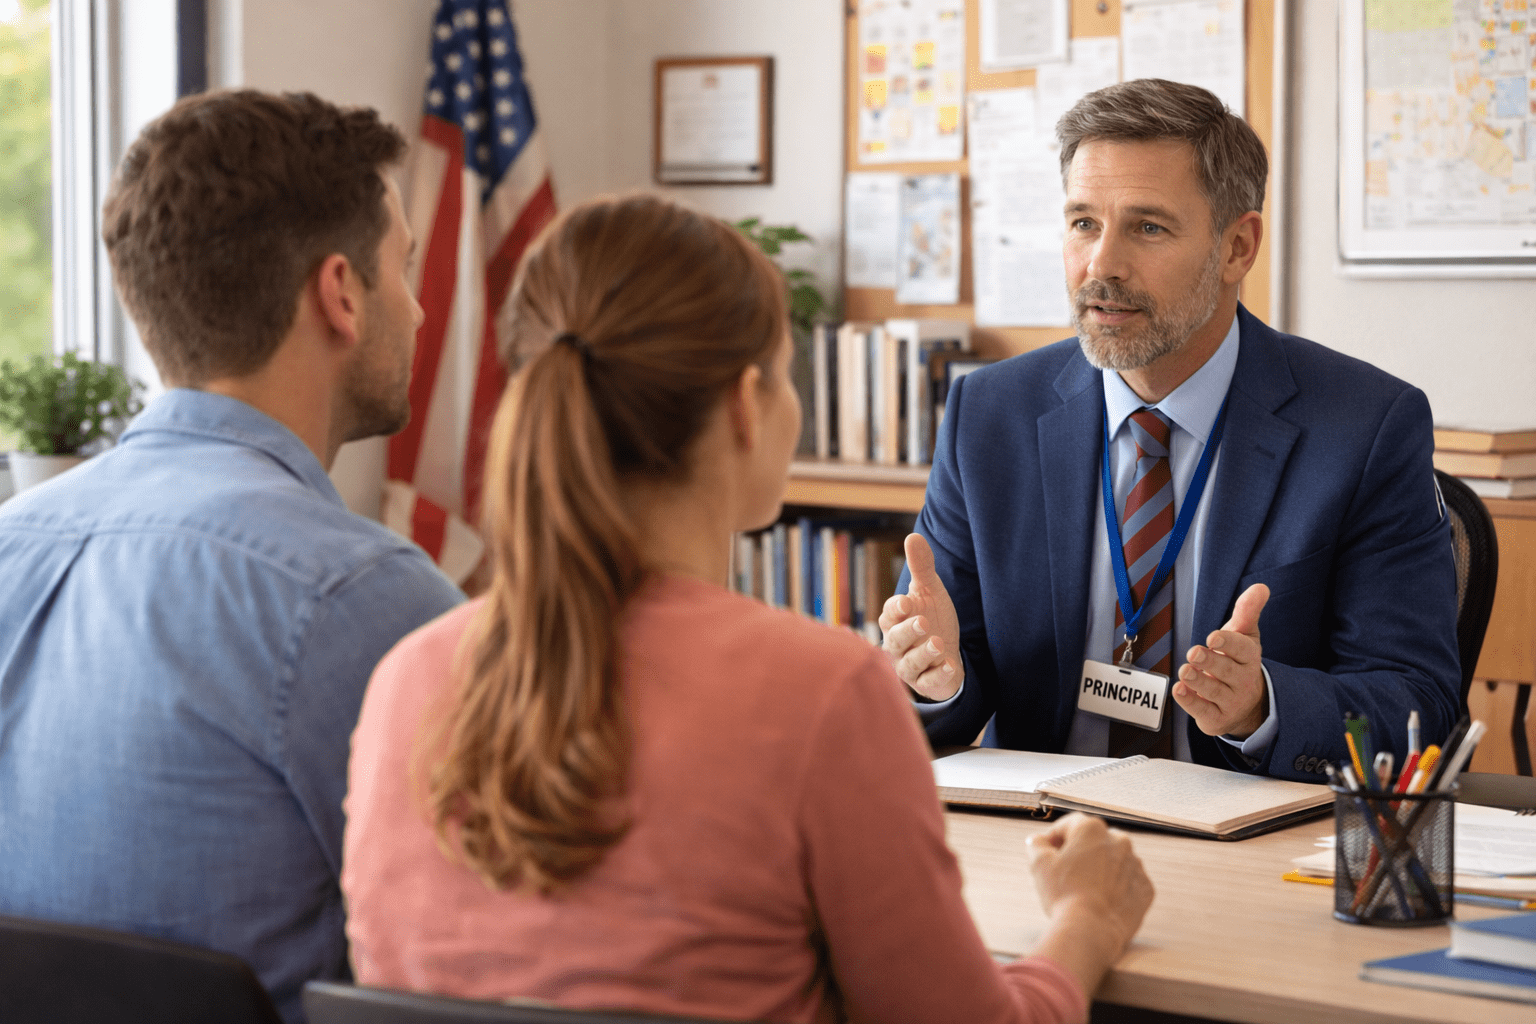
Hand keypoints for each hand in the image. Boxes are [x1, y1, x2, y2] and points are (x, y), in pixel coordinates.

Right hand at [877, 533, 962, 700]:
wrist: (946, 652)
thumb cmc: (931, 618)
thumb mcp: (928, 592)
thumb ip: (921, 568)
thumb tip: (913, 536)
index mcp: (895, 620)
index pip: (890, 614)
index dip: (896, 609)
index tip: (906, 602)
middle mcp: (897, 644)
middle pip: (895, 639)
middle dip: (907, 632)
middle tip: (922, 622)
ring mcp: (909, 665)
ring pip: (908, 664)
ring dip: (923, 654)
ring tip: (938, 643)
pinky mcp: (924, 682)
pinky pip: (928, 682)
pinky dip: (938, 675)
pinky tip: (951, 666)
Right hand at [1026, 814, 1153, 997]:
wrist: (1092, 930)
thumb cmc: (1064, 894)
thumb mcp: (1039, 863)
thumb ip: (1037, 844)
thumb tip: (1038, 841)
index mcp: (1092, 828)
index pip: (1069, 824)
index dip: (1054, 836)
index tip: (1047, 852)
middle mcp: (1119, 840)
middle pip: (1094, 840)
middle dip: (1080, 852)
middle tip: (1065, 872)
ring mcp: (1136, 864)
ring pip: (1113, 860)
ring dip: (1100, 868)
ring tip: (1084, 890)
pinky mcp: (1145, 888)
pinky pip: (1128, 881)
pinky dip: (1117, 887)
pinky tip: (1101, 900)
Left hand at [1176, 583, 1269, 737]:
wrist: (1246, 703)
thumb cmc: (1238, 661)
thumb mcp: (1244, 635)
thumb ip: (1247, 612)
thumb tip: (1260, 587)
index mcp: (1250, 657)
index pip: (1241, 649)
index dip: (1228, 643)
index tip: (1213, 636)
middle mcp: (1243, 680)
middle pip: (1226, 670)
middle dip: (1210, 662)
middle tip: (1194, 652)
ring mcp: (1231, 701)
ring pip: (1213, 691)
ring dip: (1198, 681)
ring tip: (1185, 670)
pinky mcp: (1216, 718)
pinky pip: (1202, 710)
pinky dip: (1190, 701)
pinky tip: (1179, 690)